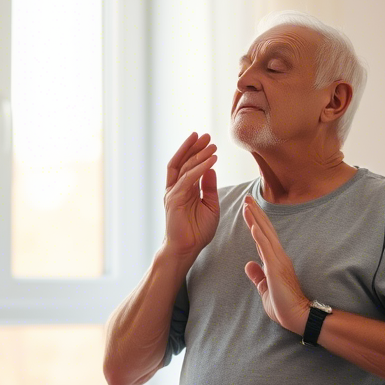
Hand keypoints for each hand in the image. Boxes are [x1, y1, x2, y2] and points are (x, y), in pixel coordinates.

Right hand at [162, 132, 218, 260]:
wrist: (187, 249)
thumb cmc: (197, 231)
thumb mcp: (210, 205)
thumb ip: (209, 187)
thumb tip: (211, 168)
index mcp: (183, 189)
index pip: (187, 165)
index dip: (195, 151)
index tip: (207, 140)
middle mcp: (176, 188)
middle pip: (182, 161)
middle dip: (194, 147)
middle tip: (207, 135)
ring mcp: (173, 193)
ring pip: (185, 167)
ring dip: (198, 154)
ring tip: (211, 144)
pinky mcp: (174, 199)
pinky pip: (188, 180)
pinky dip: (200, 168)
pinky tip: (211, 160)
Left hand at [241, 194, 310, 333]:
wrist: (298, 317)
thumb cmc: (284, 306)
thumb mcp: (265, 289)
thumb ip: (258, 276)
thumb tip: (249, 265)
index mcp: (275, 261)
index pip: (263, 237)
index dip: (256, 222)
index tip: (248, 208)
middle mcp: (278, 256)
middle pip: (265, 229)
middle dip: (255, 212)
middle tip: (246, 197)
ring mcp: (278, 261)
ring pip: (265, 234)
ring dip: (255, 218)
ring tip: (247, 204)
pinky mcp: (276, 268)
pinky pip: (266, 249)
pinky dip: (260, 236)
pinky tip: (253, 225)